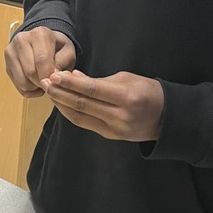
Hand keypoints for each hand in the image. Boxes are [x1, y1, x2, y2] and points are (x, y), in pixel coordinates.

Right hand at [5, 28, 75, 97]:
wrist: (42, 43)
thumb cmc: (57, 48)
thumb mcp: (67, 52)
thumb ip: (63, 63)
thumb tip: (52, 77)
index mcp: (39, 34)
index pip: (41, 59)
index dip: (49, 75)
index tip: (55, 81)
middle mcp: (21, 40)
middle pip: (30, 71)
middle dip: (42, 82)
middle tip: (50, 81)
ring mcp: (11, 52)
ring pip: (22, 81)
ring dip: (35, 87)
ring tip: (43, 82)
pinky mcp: (7, 64)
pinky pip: (17, 85)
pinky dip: (28, 90)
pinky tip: (35, 84)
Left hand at [41, 70, 163, 141]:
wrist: (167, 118)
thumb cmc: (148, 91)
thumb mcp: (127, 79)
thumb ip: (99, 80)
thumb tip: (73, 76)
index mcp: (126, 97)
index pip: (91, 90)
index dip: (70, 83)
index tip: (54, 76)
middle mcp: (119, 115)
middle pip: (82, 104)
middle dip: (60, 93)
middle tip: (45, 82)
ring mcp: (114, 129)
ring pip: (80, 116)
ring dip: (61, 104)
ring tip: (49, 92)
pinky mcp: (110, 136)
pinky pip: (85, 123)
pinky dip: (71, 113)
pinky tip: (61, 104)